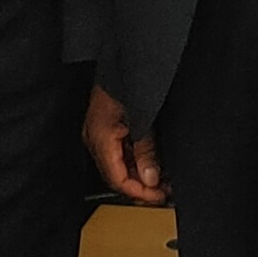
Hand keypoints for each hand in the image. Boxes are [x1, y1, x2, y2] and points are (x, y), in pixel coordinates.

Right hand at [85, 84, 166, 204]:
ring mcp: (98, 134)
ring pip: (118, 166)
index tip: (158, 195)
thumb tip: (151, 178)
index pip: (117, 179)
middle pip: (116, 176)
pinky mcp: (105, 128)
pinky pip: (118, 153)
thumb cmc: (126, 83)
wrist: (121, 61)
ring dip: (139, 175)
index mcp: (99, 139)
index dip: (139, 192)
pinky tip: (151, 164)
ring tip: (161, 179)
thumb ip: (145, 152)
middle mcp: (94, 139)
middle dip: (140, 186)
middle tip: (163, 191)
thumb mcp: (141, 120)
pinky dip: (134, 161)